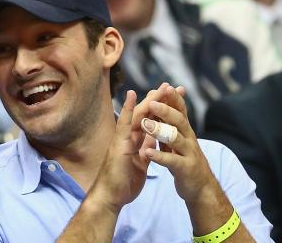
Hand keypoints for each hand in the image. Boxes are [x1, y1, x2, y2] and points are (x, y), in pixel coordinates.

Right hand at [89, 84, 170, 210]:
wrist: (109, 197)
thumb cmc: (123, 183)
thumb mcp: (139, 164)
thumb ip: (144, 151)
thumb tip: (152, 143)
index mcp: (136, 142)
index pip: (151, 122)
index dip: (161, 109)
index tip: (172, 97)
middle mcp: (129, 137)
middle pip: (145, 114)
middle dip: (157, 100)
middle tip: (169, 85)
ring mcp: (123, 139)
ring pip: (137, 115)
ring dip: (148, 100)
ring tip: (159, 87)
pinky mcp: (118, 144)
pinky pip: (123, 124)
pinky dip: (127, 109)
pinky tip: (132, 95)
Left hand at [143, 85, 217, 203]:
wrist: (201, 188)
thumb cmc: (185, 160)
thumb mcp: (178, 140)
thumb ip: (170, 124)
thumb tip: (161, 103)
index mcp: (184, 131)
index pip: (180, 110)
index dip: (174, 98)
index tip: (165, 86)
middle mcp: (188, 139)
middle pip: (179, 120)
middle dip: (166, 110)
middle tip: (152, 102)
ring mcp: (188, 154)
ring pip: (176, 138)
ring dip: (160, 130)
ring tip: (145, 124)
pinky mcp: (185, 169)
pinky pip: (172, 161)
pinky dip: (160, 156)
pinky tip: (148, 153)